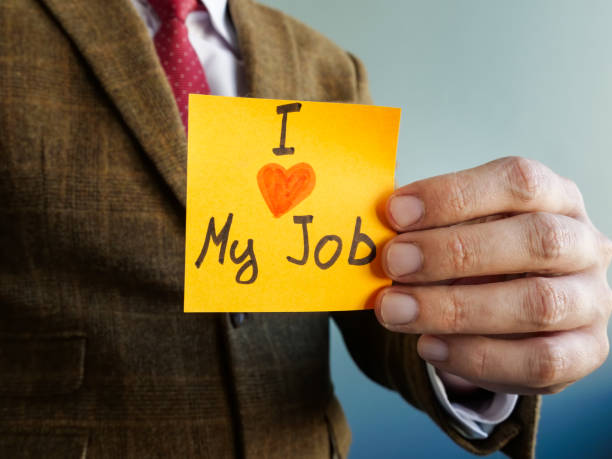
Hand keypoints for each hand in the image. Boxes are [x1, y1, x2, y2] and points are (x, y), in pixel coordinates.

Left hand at [375, 157, 611, 394]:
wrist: (515, 309)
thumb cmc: (480, 254)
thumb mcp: (459, 228)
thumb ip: (428, 227)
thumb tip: (374, 232)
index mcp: (554, 196)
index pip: (517, 181)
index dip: (454, 195)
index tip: (395, 212)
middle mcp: (583, 243)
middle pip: (535, 240)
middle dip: (454, 252)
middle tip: (393, 262)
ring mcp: (591, 299)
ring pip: (537, 304)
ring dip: (456, 309)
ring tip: (395, 310)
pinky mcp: (586, 351)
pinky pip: (540, 361)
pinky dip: (476, 356)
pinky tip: (428, 346)